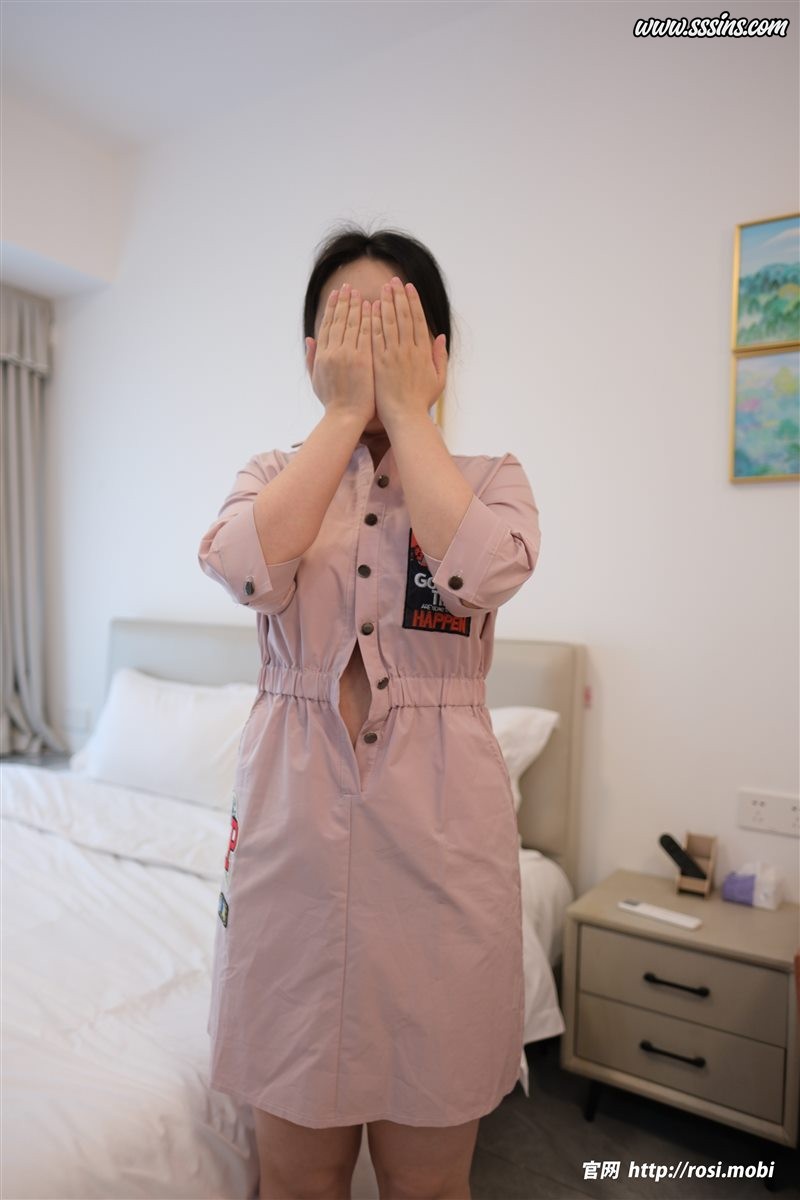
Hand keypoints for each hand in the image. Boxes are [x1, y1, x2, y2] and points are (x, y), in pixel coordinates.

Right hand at [305, 284, 375, 424]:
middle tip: (348, 287)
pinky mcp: (362, 360)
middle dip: (344, 302)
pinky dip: (368, 319)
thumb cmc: (332, 403)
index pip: (327, 325)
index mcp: (322, 355)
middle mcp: (333, 352)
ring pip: (352, 323)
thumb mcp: (316, 380)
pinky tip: (372, 307)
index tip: (337, 294)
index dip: (332, 308)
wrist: (345, 418)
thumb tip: (309, 339)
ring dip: (356, 305)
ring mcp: (348, 355)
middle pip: (339, 320)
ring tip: (359, 292)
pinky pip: (366, 334)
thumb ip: (312, 359)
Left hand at [371, 277, 447, 427]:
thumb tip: (440, 336)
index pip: (417, 319)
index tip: (408, 287)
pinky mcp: (379, 362)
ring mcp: (393, 355)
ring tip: (382, 288)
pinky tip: (370, 308)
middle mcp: (409, 350)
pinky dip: (373, 321)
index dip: (412, 301)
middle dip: (398, 296)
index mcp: (423, 352)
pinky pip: (376, 337)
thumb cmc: (421, 401)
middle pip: (403, 316)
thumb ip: (440, 356)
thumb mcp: (438, 379)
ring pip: (389, 323)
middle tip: (393, 281)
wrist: (405, 417)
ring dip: (385, 303)